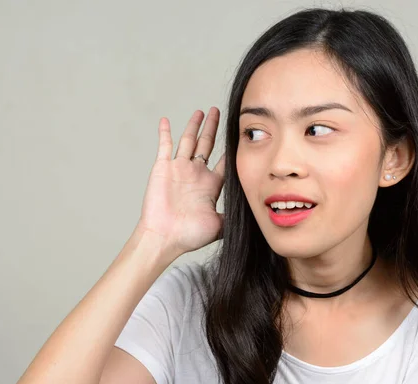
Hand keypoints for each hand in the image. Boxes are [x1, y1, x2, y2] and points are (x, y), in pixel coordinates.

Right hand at [135, 107, 224, 257]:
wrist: (164, 237)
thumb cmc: (189, 235)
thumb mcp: (219, 226)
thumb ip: (234, 217)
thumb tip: (254, 217)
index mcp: (210, 185)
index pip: (224, 161)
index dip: (231, 148)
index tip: (239, 134)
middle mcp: (195, 174)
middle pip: (207, 144)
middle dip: (213, 128)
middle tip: (218, 112)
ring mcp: (178, 169)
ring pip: (188, 141)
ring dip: (194, 126)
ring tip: (201, 112)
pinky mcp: (162, 168)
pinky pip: (164, 146)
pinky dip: (164, 133)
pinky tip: (165, 120)